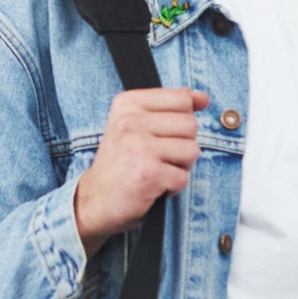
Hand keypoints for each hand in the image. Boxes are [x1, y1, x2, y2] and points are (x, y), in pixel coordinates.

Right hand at [74, 89, 208, 256]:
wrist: (94, 201)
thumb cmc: (120, 163)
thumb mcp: (136, 124)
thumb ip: (170, 107)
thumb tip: (203, 98)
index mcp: (128, 103)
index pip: (182, 98)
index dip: (182, 119)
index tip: (163, 134)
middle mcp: (130, 121)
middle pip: (191, 124)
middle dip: (182, 145)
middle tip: (157, 157)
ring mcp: (139, 147)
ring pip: (192, 150)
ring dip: (179, 167)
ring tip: (155, 170)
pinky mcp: (149, 173)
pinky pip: (184, 177)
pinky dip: (173, 187)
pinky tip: (153, 186)